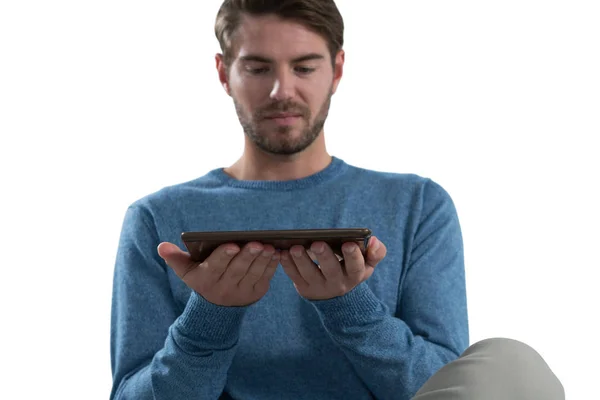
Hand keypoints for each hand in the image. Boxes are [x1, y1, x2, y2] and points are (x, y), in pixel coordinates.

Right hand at [157, 241, 279, 306]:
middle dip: (248, 256)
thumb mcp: (186, 271)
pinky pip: (265, 278)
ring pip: (253, 274)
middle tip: (257, 243)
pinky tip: (276, 253)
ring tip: (269, 246)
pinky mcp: (256, 293)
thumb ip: (175, 258)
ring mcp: (242, 292)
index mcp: (206, 279)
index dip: (223, 256)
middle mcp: (224, 288)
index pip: (215, 267)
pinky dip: (271, 266)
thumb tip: (162, 246)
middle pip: (237, 270)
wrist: (216, 307)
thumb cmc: (201, 278)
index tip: (232, 245)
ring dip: (262, 260)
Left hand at [279, 236, 386, 299]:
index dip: (353, 256)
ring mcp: (319, 287)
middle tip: (317, 243)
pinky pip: (294, 276)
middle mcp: (338, 283)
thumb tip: (374, 241)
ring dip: (301, 260)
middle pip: (331, 271)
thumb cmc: (351, 269)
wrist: (336, 295)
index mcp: (355, 275)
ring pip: (309, 274)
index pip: (356, 266)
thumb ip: (376, 252)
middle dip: (324, 257)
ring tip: (295, 247)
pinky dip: (287, 264)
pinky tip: (282, 253)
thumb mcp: (368, 264)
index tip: (348, 243)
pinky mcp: (304, 288)